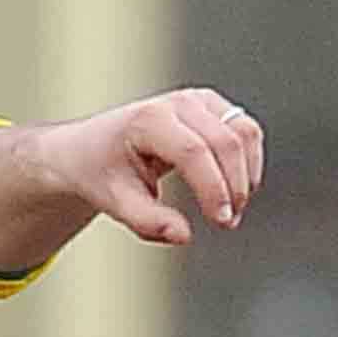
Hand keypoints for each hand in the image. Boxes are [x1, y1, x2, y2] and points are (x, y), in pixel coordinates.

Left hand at [38, 87, 263, 247]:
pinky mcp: (212, 107)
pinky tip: (235, 188)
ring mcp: (197, 101)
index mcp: (148, 120)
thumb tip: (183, 235)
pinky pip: (245, 130)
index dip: (213, 188)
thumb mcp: (114, 202)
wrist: (90, 149)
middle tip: (227, 222)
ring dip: (246, 174)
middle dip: (234, 186)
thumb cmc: (100, 172)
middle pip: (225, 141)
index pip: (193, 152)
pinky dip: (248, 161)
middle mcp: (177, 103)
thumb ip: (148, 222)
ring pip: (244, 132)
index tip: (220, 220)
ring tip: (231, 209)